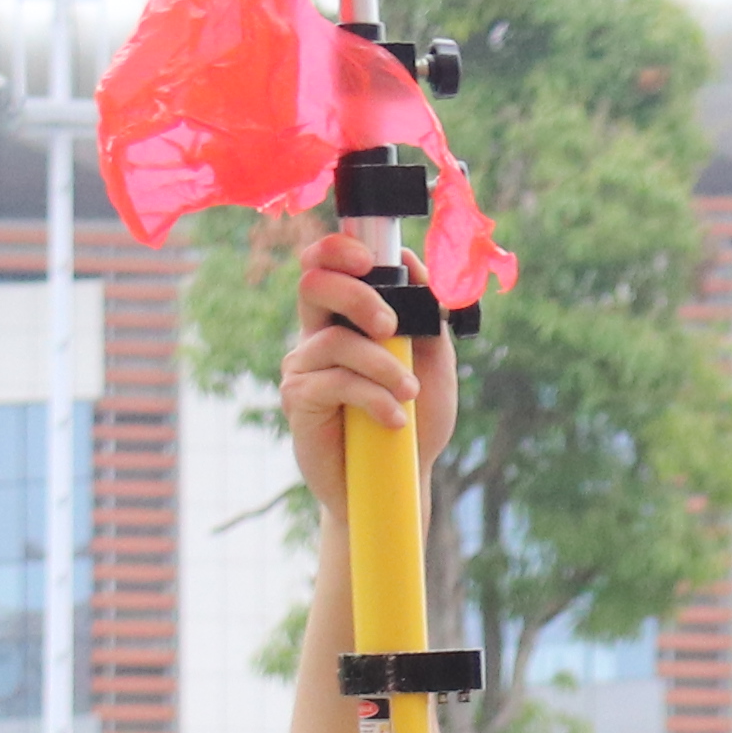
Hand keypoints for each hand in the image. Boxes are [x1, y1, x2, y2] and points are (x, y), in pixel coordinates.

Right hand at [280, 234, 456, 504]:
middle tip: (391, 327)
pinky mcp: (298, 401)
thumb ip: (425, 316)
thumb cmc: (414, 421)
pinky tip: (394, 419)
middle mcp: (316, 336)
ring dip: (382, 365)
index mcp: (345, 319)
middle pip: (314, 286)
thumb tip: (413, 263)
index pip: (326, 267)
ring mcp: (303, 367)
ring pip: (336, 340)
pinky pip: (334, 382)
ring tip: (409, 393)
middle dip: (356, 296)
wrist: (399, 482)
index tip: (370, 259)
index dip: (337, 250)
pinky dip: (372, 397)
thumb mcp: (433, 363)